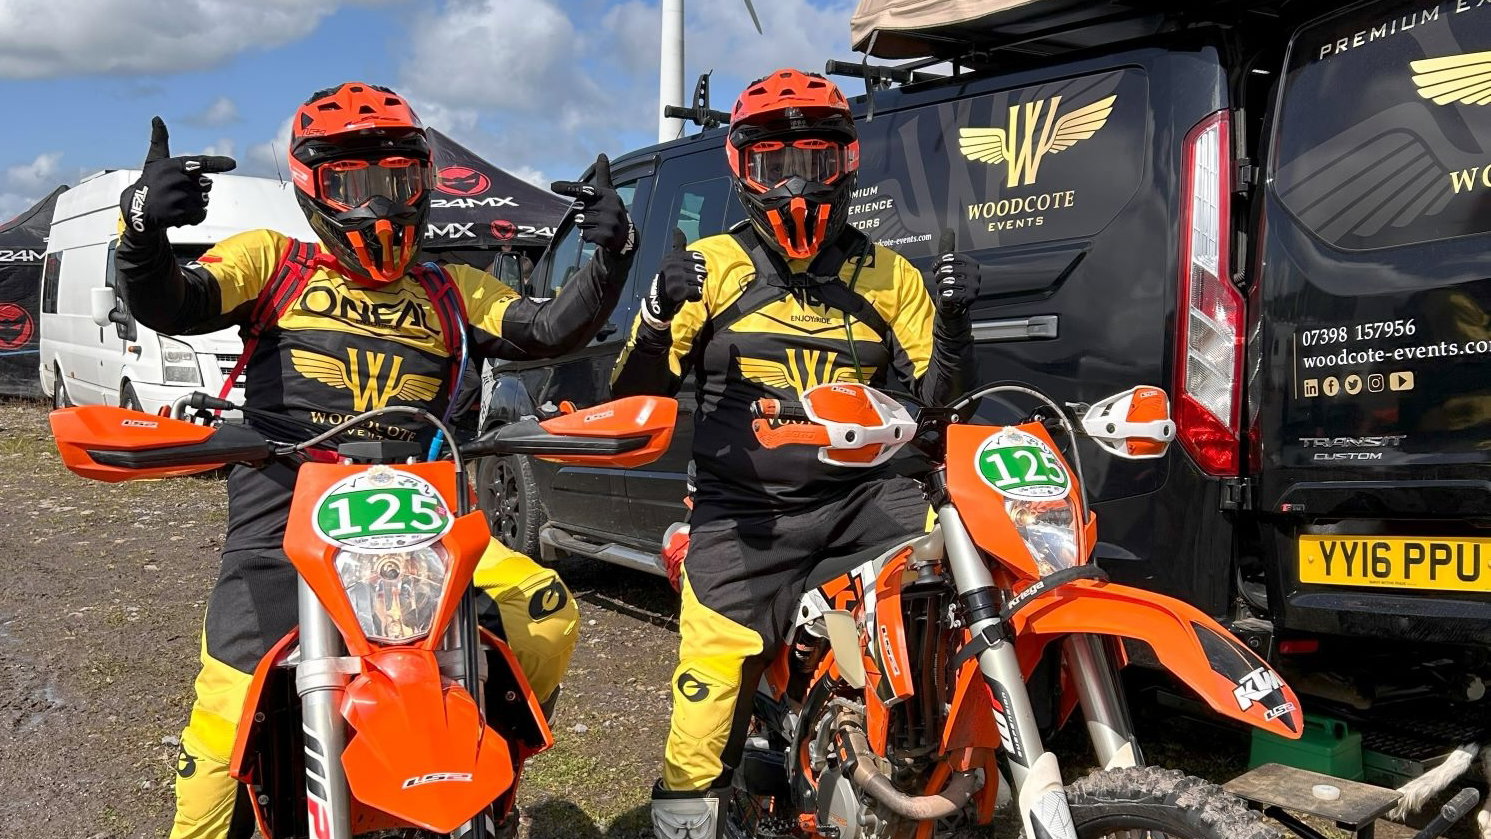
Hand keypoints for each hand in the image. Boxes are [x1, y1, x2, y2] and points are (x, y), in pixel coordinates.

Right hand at [119, 117, 236, 234]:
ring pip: (205, 201)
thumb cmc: (150, 181)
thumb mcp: (155, 160)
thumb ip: (160, 141)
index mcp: (173, 165)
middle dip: (198, 189)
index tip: (232, 164)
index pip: (201, 163)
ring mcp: (176, 197)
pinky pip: (201, 215)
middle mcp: (175, 180)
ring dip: (195, 204)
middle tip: (179, 191)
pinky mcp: (177, 214)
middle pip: (207, 185)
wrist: (136, 209)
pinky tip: (180, 214)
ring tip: (176, 203)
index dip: (217, 163)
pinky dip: (195, 217)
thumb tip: (157, 118)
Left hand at [551, 154, 634, 255]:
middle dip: (583, 213)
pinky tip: (599, 234)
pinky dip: (589, 236)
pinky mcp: (606, 237)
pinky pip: (585, 235)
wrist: (625, 236)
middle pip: (579, 209)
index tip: (552, 186)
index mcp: (608, 194)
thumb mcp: (608, 192)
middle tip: (597, 216)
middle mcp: (610, 207)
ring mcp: (609, 222)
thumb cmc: (611, 210)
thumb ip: (603, 175)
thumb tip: (602, 154)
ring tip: (598, 225)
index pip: (584, 189)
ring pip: (580, 222)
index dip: (568, 188)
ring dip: (585, 225)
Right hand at [642, 249, 705, 327]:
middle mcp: (672, 265)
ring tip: (685, 290)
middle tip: (685, 284)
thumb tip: (677, 228)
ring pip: (701, 280)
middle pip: (701, 269)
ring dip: (696, 288)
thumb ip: (677, 245)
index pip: (699, 257)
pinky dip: (695, 297)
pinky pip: (698, 292)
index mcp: (673, 257)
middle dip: (697, 279)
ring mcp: (675, 277)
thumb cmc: (668, 281)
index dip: (698, 267)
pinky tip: (685, 297)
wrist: (657, 303)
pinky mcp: (678, 290)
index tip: (687, 272)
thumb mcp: (671, 261)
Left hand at [929, 251, 979, 316]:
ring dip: (940, 286)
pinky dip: (944, 296)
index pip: (949, 256)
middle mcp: (975, 273)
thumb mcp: (949, 264)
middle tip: (940, 280)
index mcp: (971, 262)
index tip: (935, 268)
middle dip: (938, 276)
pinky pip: (948, 294)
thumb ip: (948, 248)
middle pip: (947, 269)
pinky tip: (947, 296)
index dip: (938, 262)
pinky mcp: (969, 299)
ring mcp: (974, 287)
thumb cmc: (951, 282)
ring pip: (947, 282)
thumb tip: (949, 229)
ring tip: (944, 288)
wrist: (955, 305)